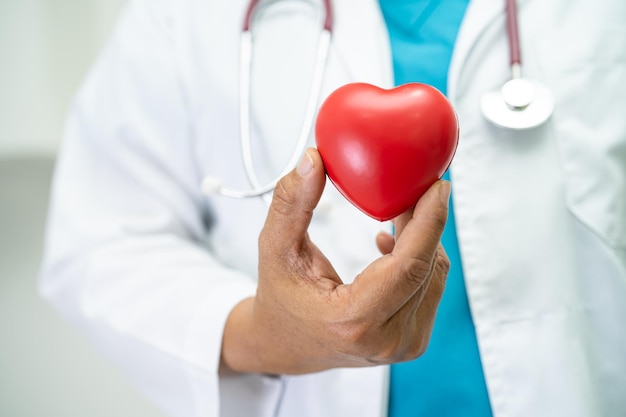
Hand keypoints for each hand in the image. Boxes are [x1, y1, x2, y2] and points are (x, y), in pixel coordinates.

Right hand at [221, 148, 449, 374]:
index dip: (430, 221)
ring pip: (433, 276)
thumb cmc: (280, 298)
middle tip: (415, 185)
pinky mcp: (413, 341)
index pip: (409, 265)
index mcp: (354, 320)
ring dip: (422, 238)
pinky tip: (391, 244)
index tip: (439, 185)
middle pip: (426, 266)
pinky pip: (430, 288)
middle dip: (426, 221)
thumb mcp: (274, 249)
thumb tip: (313, 159)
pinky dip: (418, 258)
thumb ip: (291, 203)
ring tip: (396, 213)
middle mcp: (386, 340)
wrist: (286, 345)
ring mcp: (404, 345)